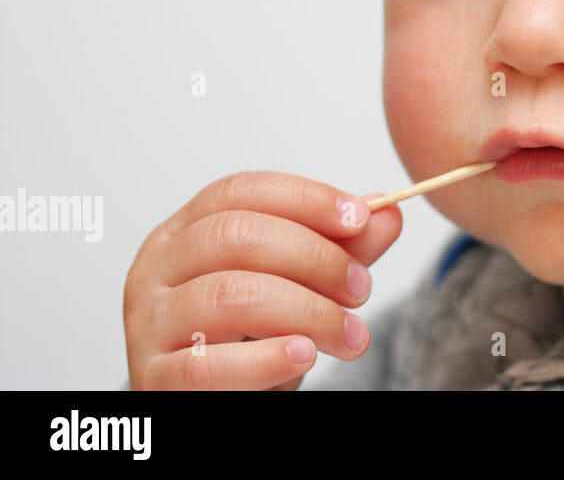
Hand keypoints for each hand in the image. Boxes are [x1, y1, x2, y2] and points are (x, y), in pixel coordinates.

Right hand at [123, 171, 401, 388]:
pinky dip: (266, 359)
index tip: (360, 217)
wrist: (219, 400)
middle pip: (236, 236)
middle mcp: (157, 268)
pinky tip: (304, 355)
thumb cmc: (252, 335)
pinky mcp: (153, 378)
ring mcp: (148, 322)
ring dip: (307, 311)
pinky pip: (208, 364)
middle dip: (314, 257)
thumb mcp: (299, 284)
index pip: (241, 192)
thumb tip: (387, 211)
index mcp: (186, 230)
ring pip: (229, 295)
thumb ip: (339, 248)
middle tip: (361, 288)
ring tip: (349, 334)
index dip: (305, 199)